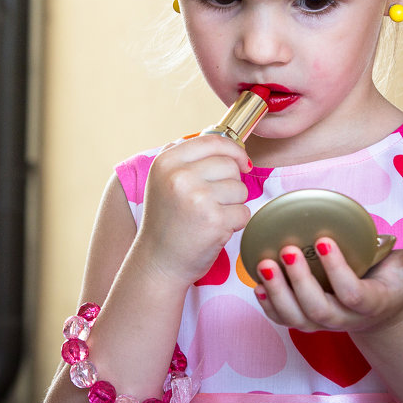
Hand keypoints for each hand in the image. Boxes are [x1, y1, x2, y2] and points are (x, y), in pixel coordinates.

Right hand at [129, 134, 252, 287]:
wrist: (158, 261)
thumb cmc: (166, 220)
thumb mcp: (162, 180)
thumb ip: (186, 156)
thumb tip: (224, 141)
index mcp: (166, 162)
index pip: (213, 142)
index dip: (234, 150)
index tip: (241, 162)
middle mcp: (180, 176)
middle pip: (230, 165)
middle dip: (231, 182)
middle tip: (215, 200)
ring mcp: (198, 198)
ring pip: (240, 189)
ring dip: (234, 204)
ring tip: (212, 215)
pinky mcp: (215, 221)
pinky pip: (244, 212)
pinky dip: (235, 222)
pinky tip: (215, 229)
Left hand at [254, 225, 402, 333]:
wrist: (379, 307)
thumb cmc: (393, 280)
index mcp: (371, 304)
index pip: (353, 294)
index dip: (337, 271)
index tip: (323, 241)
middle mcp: (344, 318)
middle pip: (319, 310)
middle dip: (300, 282)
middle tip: (288, 250)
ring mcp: (322, 322)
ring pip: (296, 319)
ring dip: (277, 293)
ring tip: (266, 264)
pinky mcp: (305, 319)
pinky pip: (283, 320)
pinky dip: (268, 305)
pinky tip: (258, 283)